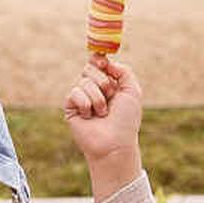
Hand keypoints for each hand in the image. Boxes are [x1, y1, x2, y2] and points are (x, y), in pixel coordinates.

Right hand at [61, 53, 145, 177]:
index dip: (98, 60)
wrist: (115, 142)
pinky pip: (74, 93)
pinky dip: (86, 103)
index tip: (104, 63)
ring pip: (83, 81)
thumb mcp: (132, 91)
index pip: (97, 62)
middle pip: (89, 68)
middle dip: (102, 81)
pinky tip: (90, 116)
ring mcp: (81, 97)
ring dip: (97, 97)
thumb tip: (105, 60)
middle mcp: (93, 88)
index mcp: (108, 83)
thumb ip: (124, 71)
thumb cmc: (126, 120)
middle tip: (110, 95)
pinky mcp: (70, 107)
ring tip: (102, 113)